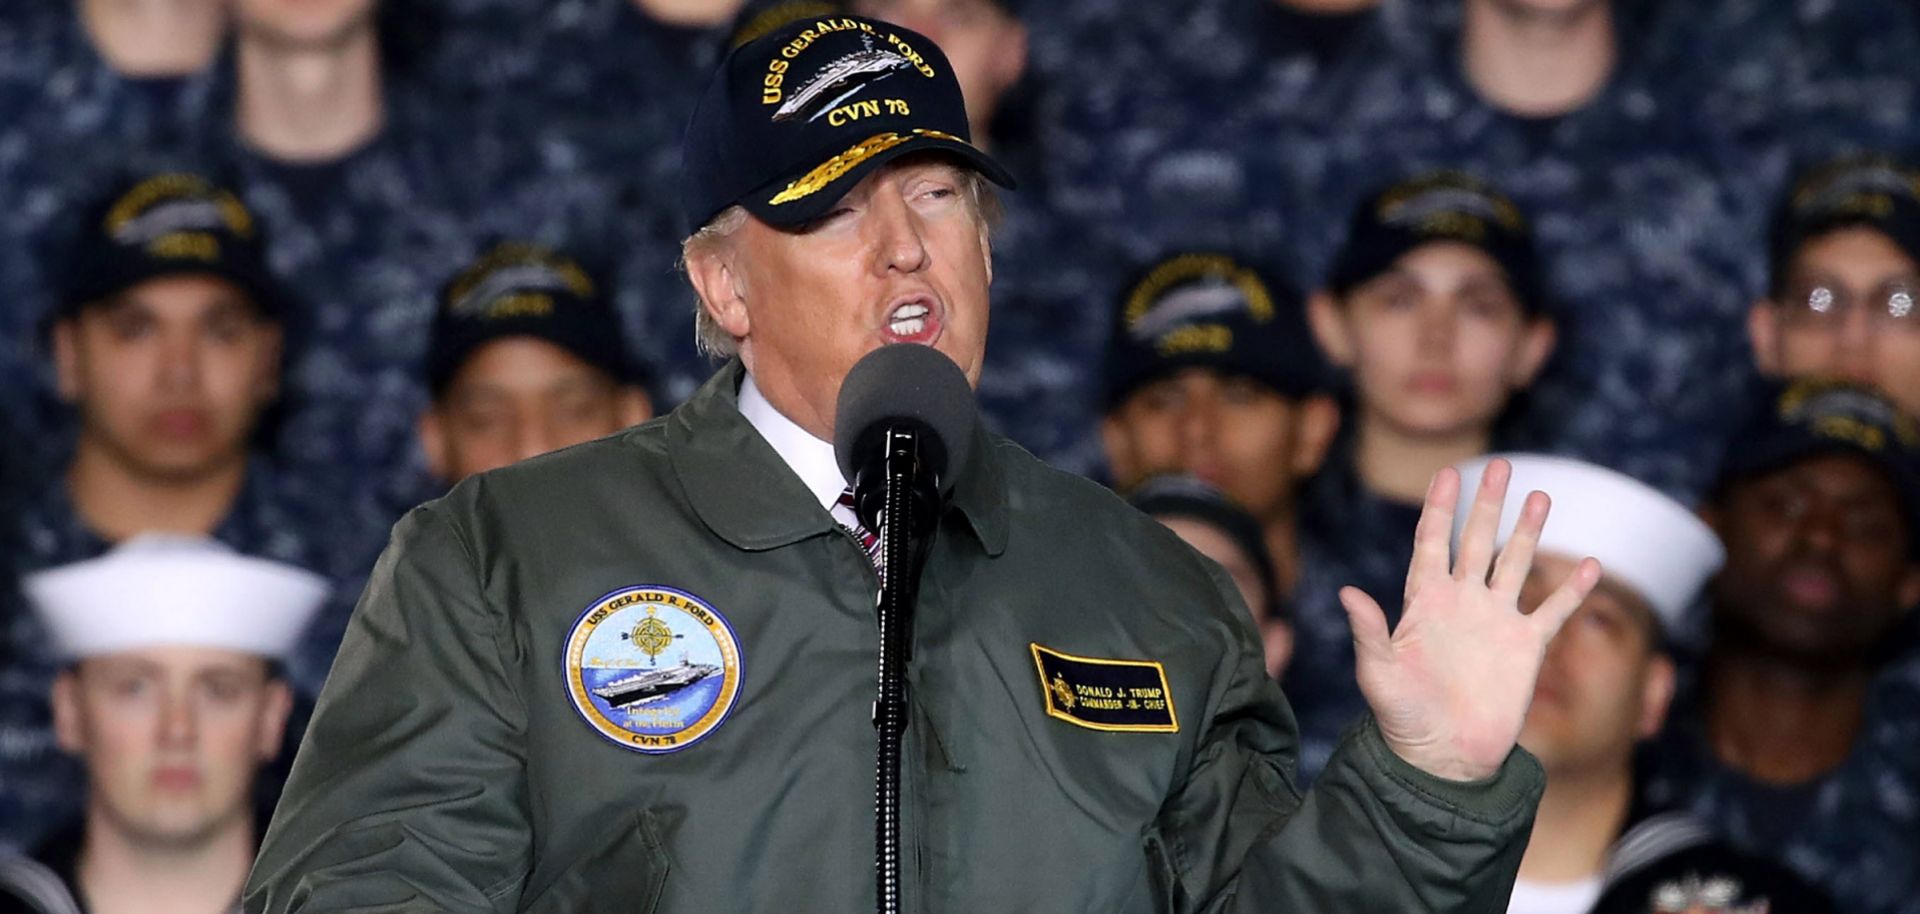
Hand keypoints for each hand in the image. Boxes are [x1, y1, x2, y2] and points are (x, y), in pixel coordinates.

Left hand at [1343, 458, 1600, 781]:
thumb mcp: (1378, 674)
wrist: (1443, 757)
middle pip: (1477, 542)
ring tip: (1540, 496)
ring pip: (1516, 565)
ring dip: (1528, 533)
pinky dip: (1573, 590)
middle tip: (1500, 466)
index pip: (1432, 543)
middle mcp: (1462, 603)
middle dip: (1487, 505)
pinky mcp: (1525, 648)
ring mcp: (1496, 622)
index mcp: (1424, 602)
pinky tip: (1590, 564)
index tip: (1447, 473)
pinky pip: (1553, 611)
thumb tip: (1346, 593)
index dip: (1439, 509)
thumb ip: (1368, 633)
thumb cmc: (1402, 718)